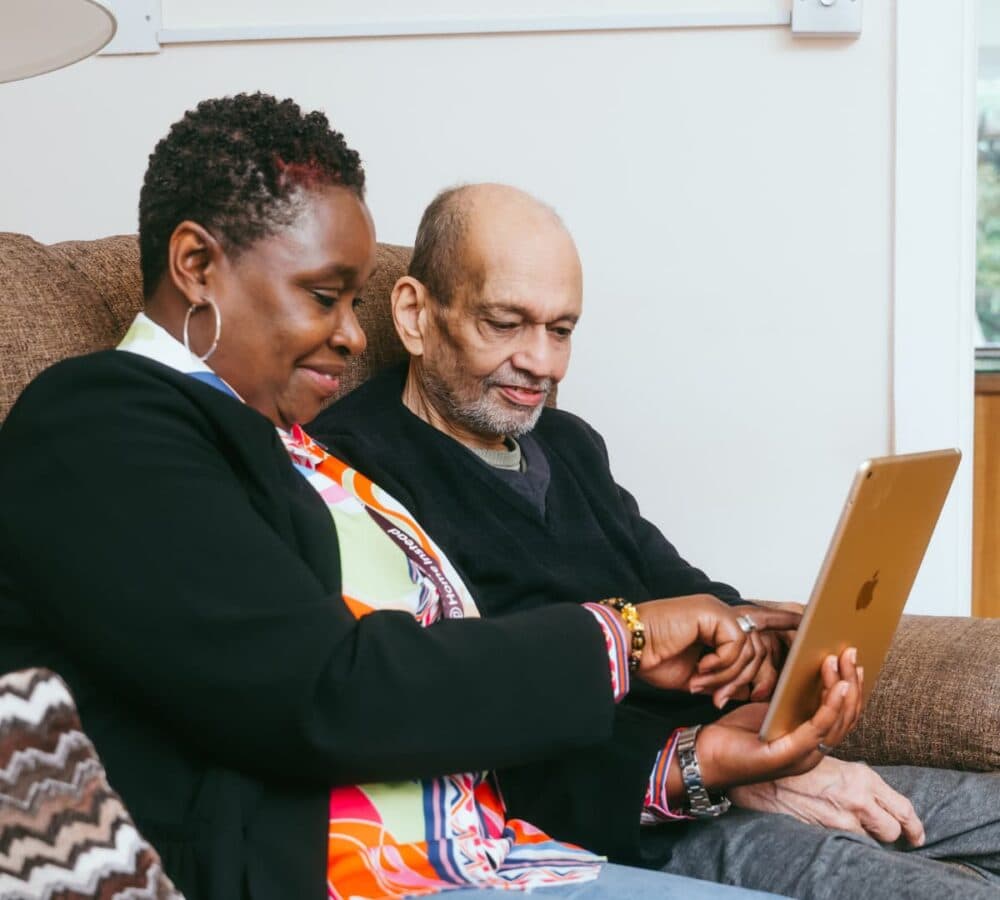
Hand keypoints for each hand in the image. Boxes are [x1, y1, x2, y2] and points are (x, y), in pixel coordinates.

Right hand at [634, 595, 800, 704]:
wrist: (627, 647)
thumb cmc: (653, 659)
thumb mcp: (699, 674)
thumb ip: (725, 674)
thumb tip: (750, 688)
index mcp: (717, 623)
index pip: (760, 620)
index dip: (783, 620)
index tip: (806, 621)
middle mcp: (721, 613)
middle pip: (761, 645)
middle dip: (750, 677)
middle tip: (724, 697)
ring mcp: (718, 610)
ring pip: (750, 649)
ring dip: (728, 675)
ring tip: (704, 685)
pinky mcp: (713, 612)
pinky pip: (736, 644)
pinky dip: (720, 665)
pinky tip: (700, 671)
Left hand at [696, 647, 863, 787]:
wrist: (705, 757)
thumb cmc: (735, 733)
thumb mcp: (768, 710)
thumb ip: (790, 698)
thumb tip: (807, 666)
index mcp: (810, 742)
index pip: (843, 716)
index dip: (852, 687)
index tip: (852, 659)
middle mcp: (813, 753)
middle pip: (847, 717)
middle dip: (852, 682)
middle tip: (851, 652)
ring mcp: (804, 757)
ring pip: (838, 722)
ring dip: (845, 689)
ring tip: (842, 660)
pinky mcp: (789, 757)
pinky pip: (818, 729)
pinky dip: (831, 707)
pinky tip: (837, 686)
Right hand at [729, 756, 924, 845]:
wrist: (760, 776)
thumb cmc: (792, 764)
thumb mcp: (830, 763)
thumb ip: (855, 781)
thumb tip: (872, 799)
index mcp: (862, 776)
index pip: (903, 808)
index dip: (914, 826)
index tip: (915, 835)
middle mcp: (859, 797)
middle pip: (894, 829)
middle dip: (891, 835)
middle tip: (883, 835)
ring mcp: (843, 818)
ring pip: (872, 841)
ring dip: (867, 839)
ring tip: (853, 831)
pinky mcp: (827, 832)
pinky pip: (849, 846)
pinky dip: (847, 843)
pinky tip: (834, 833)